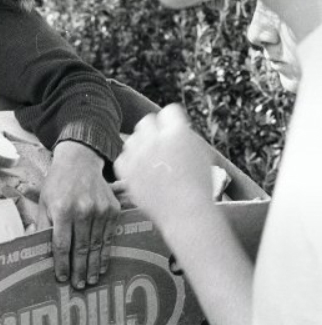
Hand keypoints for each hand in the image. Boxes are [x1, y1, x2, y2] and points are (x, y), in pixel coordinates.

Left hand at [37, 141, 119, 288]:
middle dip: (78, 270)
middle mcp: (83, 210)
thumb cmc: (57, 184)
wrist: (80, 162)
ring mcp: (100, 211)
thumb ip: (42, 225)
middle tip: (77, 287)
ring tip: (89, 281)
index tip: (61, 278)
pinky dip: (105, 254)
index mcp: (62, 209)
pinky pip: (109, 237)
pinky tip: (101, 266)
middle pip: (81, 248)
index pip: (61, 243)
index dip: (62, 263)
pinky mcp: (112, 210)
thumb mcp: (43, 201)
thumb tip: (35, 248)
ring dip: (92, 266)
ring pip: (96, 245)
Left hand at [113, 104, 215, 231]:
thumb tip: (173, 128)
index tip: (173, 130)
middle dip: (153, 130)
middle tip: (160, 143)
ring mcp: (138, 154)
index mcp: (178, 132)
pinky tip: (141, 170)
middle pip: (146, 121)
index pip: (169, 111)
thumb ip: (185, 136)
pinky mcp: (126, 170)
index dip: (172, 121)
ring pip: (132, 138)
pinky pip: (122, 157)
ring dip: (140, 145)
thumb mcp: (201, 154)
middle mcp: (155, 139)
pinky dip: (130, 162)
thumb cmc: (199, 187)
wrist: (186, 213)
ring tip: (152, 160)